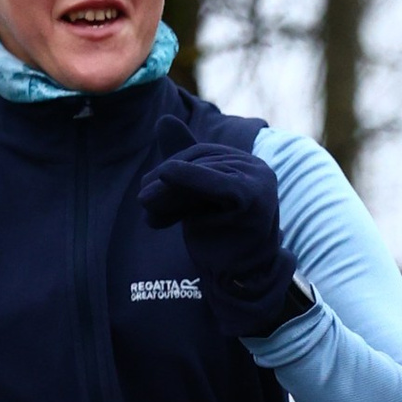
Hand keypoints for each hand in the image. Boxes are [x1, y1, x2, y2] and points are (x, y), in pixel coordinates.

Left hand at [137, 141, 300, 339]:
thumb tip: (163, 119)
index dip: (170, 169)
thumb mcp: (194, 198)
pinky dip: (189, 177)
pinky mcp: (251, 199)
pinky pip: (214, 181)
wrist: (237, 282)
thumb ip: (182, 162)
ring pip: (199, 172)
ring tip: (149, 212)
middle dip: (165, 181)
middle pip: (199, 160)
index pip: (200, 153)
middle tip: (144, 204)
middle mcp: (257, 168)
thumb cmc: (217, 240)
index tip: (149, 193)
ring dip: (167, 191)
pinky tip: (166, 174)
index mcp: (247, 164)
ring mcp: (258, 182)